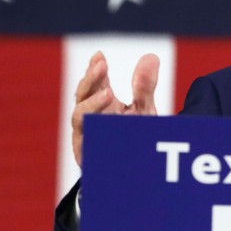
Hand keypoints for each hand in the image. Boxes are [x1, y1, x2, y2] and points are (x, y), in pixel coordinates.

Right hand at [71, 51, 159, 166]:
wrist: (133, 175)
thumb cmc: (134, 138)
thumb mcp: (143, 110)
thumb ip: (144, 87)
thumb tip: (151, 56)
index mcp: (101, 103)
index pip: (94, 82)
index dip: (95, 69)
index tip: (100, 55)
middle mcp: (89, 117)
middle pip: (82, 94)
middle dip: (90, 79)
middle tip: (101, 65)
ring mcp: (85, 135)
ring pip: (79, 116)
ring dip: (91, 104)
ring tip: (108, 93)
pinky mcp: (87, 154)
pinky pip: (85, 141)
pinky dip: (93, 130)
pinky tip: (105, 121)